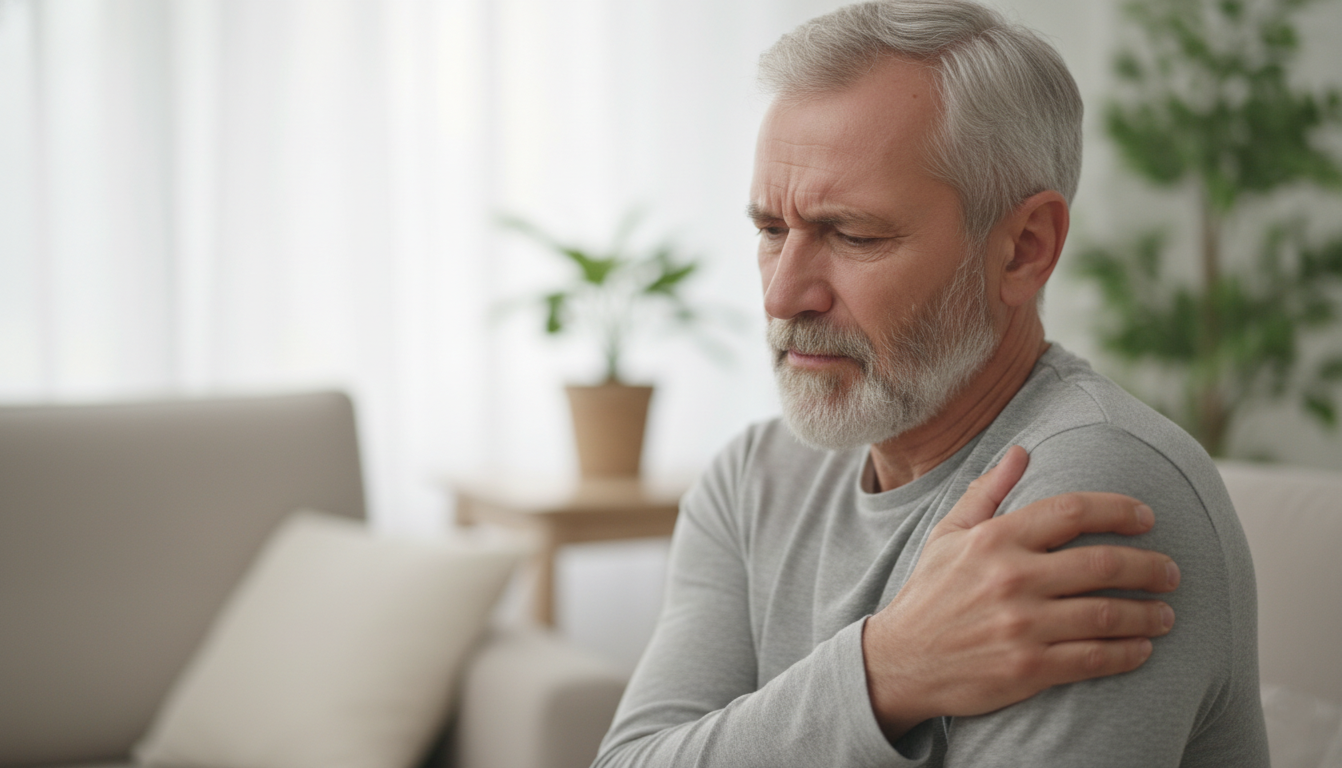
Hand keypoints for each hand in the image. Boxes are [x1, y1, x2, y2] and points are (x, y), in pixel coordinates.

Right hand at [862, 445, 1179, 741]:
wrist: (900, 662)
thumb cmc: (930, 594)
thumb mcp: (948, 535)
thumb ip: (987, 493)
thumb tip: (1021, 452)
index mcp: (994, 540)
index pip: (1072, 511)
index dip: (1119, 510)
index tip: (1146, 518)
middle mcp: (1011, 579)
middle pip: (1103, 564)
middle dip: (1150, 567)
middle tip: (1171, 571)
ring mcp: (1021, 626)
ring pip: (1107, 615)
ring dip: (1149, 614)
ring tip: (1166, 614)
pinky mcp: (1028, 669)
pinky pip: (1094, 659)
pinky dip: (1129, 653)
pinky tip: (1143, 648)